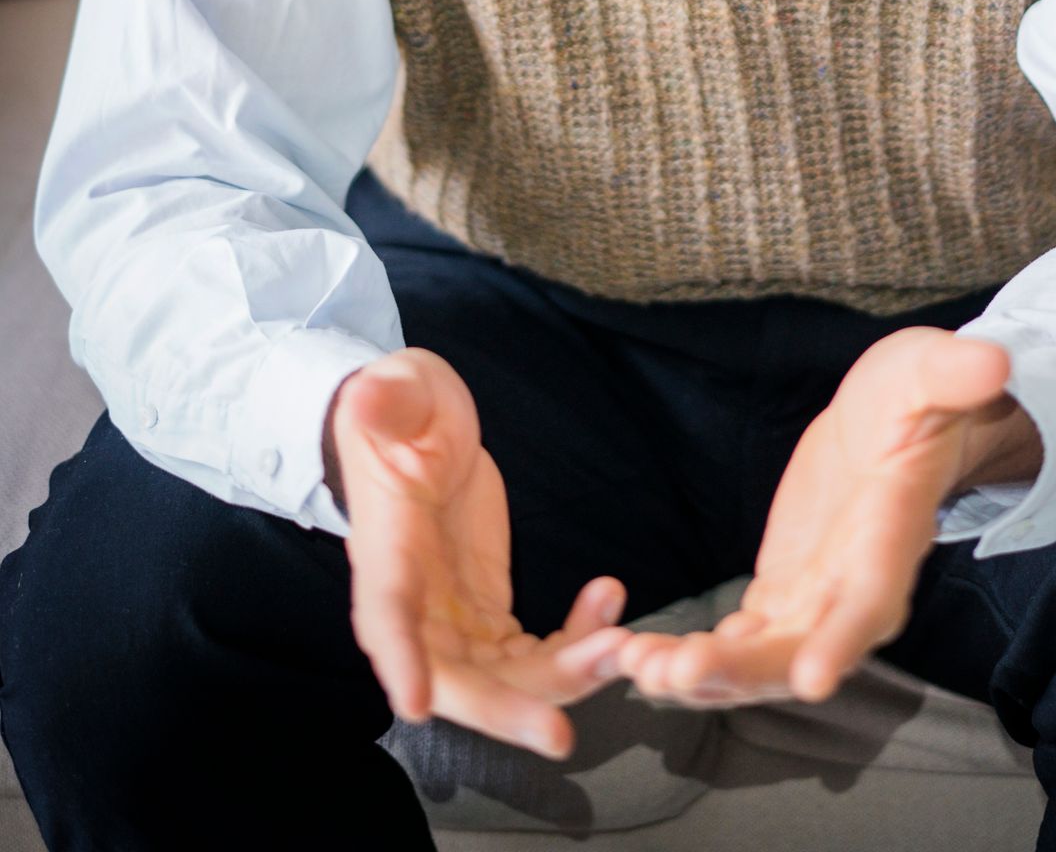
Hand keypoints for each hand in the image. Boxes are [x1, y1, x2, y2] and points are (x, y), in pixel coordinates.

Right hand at [330, 347, 634, 758]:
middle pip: (450, 677)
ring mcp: (452, 616)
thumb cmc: (403, 410)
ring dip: (559, 680)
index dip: (399, 659)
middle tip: (559, 732)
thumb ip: (388, 400)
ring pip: (501, 679)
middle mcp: (415, 603)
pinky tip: (609, 604)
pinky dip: (575, 644)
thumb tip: (368, 395)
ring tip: (619, 647)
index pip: (384, 612)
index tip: (416, 705)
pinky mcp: (486, 613)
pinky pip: (532, 653)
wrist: (419, 430)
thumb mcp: (399, 392)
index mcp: (386, 550)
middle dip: (503, 709)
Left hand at [613, 330, 1031, 708]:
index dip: (845, 640)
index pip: (874, 599)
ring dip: (703, 675)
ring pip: (761, 660)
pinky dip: (691, 658)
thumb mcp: (928, 372)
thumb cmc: (914, 398)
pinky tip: (636, 660)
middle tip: (680, 676)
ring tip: (641, 671)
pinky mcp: (782, 598)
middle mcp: (855, 590)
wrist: (890, 427)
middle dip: (744, 674)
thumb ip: (954, 372)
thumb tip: (993, 358)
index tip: (813, 682)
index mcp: (891, 540)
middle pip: (803, 651)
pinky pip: (736, 642)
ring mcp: (816, 602)